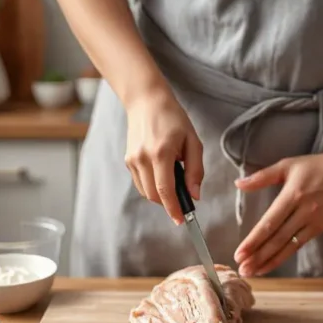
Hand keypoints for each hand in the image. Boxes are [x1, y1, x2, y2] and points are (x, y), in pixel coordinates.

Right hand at [124, 90, 203, 223]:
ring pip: (146, 192)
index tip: (182, 221)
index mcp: (160, 153)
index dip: (174, 209)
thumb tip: (194, 195)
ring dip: (161, 195)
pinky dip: (152, 186)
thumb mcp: (192, 141)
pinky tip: (162, 174)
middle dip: (169, 204)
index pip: (165, 191)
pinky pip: (141, 183)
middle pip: (154, 196)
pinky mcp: (128, 160)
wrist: (146, 101)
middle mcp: (142, 158)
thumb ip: (195, 170)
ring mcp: (132, 160)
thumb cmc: (173, 118)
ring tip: (174, 180)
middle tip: (184, 200)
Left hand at [233, 150, 322, 276]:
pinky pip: (298, 245)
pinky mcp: (320, 228)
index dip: (253, 240)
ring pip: (288, 246)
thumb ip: (262, 176)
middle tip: (242, 270)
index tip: (239, 253)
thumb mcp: (288, 165)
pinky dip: (284, 256)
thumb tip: (239, 184)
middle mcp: (303, 211)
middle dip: (258, 256)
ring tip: (253, 272)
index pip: (269, 223)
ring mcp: (313, 222)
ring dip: (269, 261)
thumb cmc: (316, 166)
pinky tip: (271, 263)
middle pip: (277, 239)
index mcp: (292, 195)